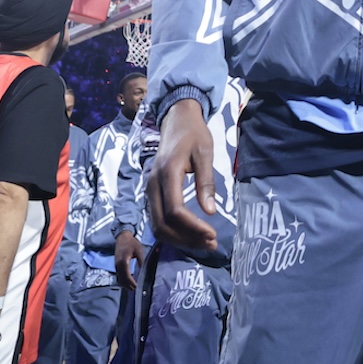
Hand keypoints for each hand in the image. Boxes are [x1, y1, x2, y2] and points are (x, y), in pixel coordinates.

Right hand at [115, 230, 145, 289]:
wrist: (122, 237)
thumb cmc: (131, 243)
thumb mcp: (138, 250)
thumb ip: (141, 260)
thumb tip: (144, 270)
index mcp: (123, 262)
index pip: (127, 276)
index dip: (131, 283)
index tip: (137, 287)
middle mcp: (118, 265)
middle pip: (122, 279)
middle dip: (128, 285)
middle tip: (136, 289)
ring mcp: (116, 265)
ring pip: (119, 278)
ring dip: (125, 284)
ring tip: (132, 287)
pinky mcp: (116, 265)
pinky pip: (118, 275)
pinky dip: (123, 280)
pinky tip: (128, 281)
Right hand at [148, 99, 217, 251]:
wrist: (176, 119)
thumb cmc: (193, 134)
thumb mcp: (205, 153)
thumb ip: (206, 182)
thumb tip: (210, 211)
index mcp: (167, 173)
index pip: (175, 211)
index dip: (193, 227)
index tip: (213, 234)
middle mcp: (153, 185)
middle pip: (163, 224)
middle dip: (187, 239)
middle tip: (211, 243)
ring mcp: (150, 190)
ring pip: (158, 225)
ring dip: (180, 239)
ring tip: (204, 242)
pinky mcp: (152, 193)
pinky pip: (158, 220)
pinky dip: (174, 232)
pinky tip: (192, 234)